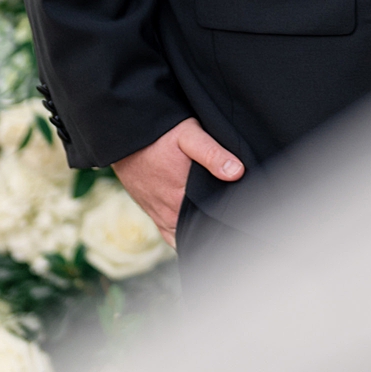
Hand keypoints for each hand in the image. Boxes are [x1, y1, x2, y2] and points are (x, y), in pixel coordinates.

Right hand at [113, 119, 243, 247]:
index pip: (212, 218)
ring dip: (200, 232)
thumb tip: (236, 172)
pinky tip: (197, 232)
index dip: (229, 218)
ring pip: (185, 234)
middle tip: (237, 219)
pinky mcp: (153, 213)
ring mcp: (159, 214)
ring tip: (221, 227)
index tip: (244, 215)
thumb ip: (212, 153)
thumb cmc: (160, 135)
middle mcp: (169, 211)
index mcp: (180, 196)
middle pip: (200, 228)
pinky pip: (170, 235)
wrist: (126, 138)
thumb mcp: (189, 135)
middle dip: (218, 226)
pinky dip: (183, 236)